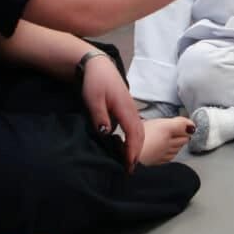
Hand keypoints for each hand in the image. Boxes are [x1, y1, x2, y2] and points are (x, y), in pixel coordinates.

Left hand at [81, 54, 143, 171]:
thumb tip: (106, 135)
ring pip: (138, 130)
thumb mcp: (93, 99)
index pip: (133, 134)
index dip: (132, 151)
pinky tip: (125, 144)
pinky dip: (133, 138)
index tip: (129, 165)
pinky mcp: (127, 108)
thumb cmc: (95, 81)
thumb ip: (100, 117)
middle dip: (137, 152)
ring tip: (129, 160)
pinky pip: (135, 126)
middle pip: (140, 134)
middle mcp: (131, 110)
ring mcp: (130, 108)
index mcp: (125, 109)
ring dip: (136, 145)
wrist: (98, 65)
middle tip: (129, 168)